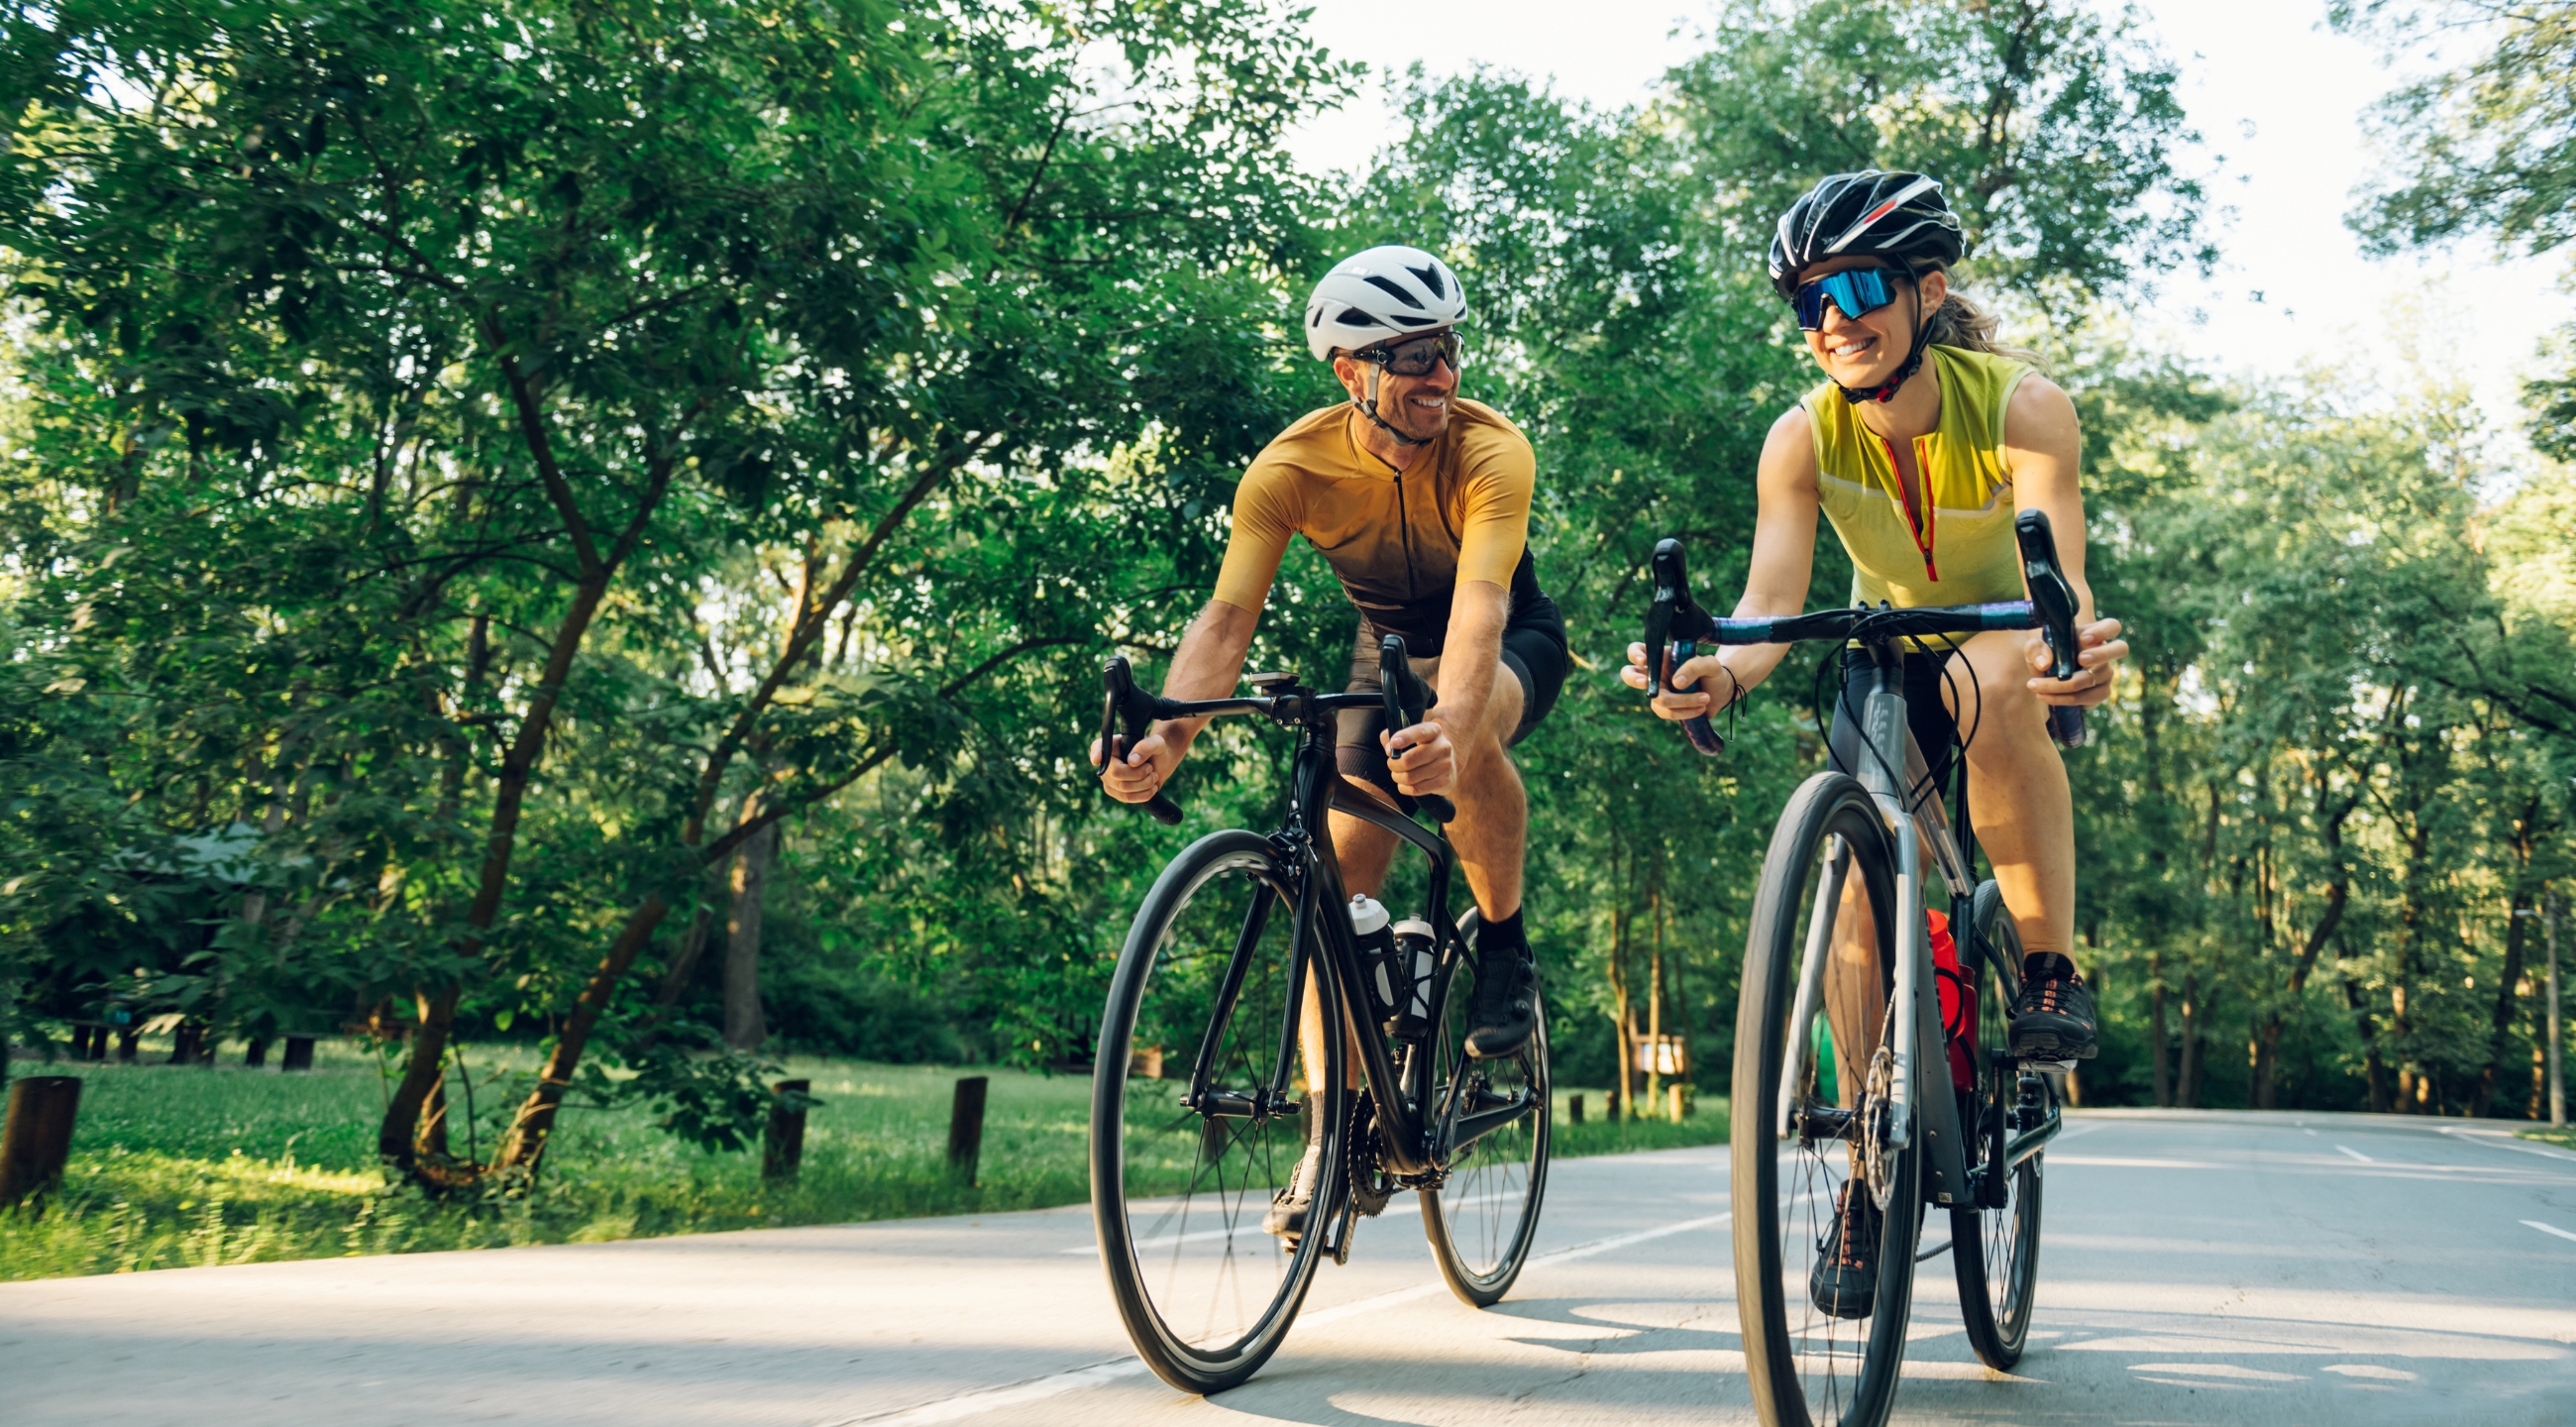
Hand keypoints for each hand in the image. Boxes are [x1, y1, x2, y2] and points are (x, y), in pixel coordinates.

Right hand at [1093, 726, 1181, 803]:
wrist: (1160, 763)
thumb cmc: (1155, 749)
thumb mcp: (1156, 743)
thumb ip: (1146, 747)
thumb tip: (1132, 762)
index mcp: (1111, 744)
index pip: (1097, 747)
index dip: (1096, 754)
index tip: (1097, 760)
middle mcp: (1105, 762)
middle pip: (1115, 774)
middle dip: (1138, 774)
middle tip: (1150, 768)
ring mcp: (1108, 778)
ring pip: (1122, 788)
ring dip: (1143, 784)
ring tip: (1153, 776)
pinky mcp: (1115, 792)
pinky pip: (1126, 798)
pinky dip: (1142, 795)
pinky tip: (1152, 788)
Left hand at [1383, 719, 1454, 797]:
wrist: (1446, 765)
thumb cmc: (1421, 748)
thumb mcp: (1409, 736)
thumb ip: (1392, 736)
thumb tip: (1389, 749)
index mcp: (1434, 731)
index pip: (1420, 732)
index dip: (1405, 737)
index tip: (1393, 743)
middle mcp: (1442, 747)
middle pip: (1409, 760)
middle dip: (1393, 764)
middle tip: (1391, 764)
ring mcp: (1445, 765)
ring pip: (1410, 777)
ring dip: (1397, 777)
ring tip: (1397, 774)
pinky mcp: (1444, 782)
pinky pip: (1416, 789)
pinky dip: (1404, 787)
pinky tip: (1404, 783)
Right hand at [1621, 641, 1736, 720]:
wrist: (1721, 691)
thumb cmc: (1712, 672)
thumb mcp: (1709, 664)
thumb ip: (1694, 667)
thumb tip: (1676, 684)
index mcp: (1661, 657)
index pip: (1637, 650)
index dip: (1635, 654)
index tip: (1645, 661)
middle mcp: (1655, 673)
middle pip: (1628, 674)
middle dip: (1633, 679)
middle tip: (1645, 683)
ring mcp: (1658, 691)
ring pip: (1655, 700)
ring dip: (1681, 702)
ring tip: (1704, 699)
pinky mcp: (1666, 708)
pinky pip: (1666, 712)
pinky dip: (1684, 712)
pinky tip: (1701, 708)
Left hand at [2027, 617, 2126, 707]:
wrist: (2046, 679)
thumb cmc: (2045, 655)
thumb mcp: (2035, 649)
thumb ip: (2036, 649)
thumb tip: (2045, 663)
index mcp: (2093, 635)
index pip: (2112, 626)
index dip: (2103, 631)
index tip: (2083, 638)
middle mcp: (2104, 654)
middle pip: (2121, 648)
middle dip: (2102, 654)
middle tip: (2081, 659)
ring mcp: (2105, 674)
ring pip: (2091, 679)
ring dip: (2061, 685)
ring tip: (2035, 685)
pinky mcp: (2100, 693)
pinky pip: (2085, 698)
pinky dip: (2062, 698)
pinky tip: (2044, 696)